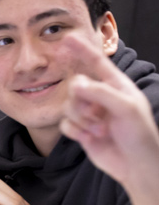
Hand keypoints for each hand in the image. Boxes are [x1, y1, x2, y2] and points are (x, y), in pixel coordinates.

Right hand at [60, 56, 158, 204]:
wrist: (136, 166)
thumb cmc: (139, 135)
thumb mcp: (125, 108)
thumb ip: (99, 92)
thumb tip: (75, 83)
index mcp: (116, 86)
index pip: (96, 63)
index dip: (82, 50)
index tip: (67, 38)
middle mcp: (101, 97)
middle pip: (75, 86)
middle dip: (81, 101)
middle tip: (95, 113)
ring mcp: (90, 113)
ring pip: (68, 105)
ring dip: (80, 118)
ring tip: (98, 129)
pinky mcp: (81, 130)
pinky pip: (65, 123)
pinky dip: (75, 130)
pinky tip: (89, 137)